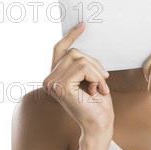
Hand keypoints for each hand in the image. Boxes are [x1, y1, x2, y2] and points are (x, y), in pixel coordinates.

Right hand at [42, 21, 113, 139]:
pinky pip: (84, 67)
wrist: (99, 125)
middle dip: (94, 64)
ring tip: (98, 88)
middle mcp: (48, 79)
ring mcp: (52, 82)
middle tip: (102, 82)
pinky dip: (96, 77)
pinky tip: (96, 91)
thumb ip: (82, 65)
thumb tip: (81, 46)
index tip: (82, 24)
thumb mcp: (91, 79)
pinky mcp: (60, 85)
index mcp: (54, 77)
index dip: (71, 36)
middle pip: (75, 52)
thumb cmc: (98, 105)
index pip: (59, 49)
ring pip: (80, 59)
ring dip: (96, 73)